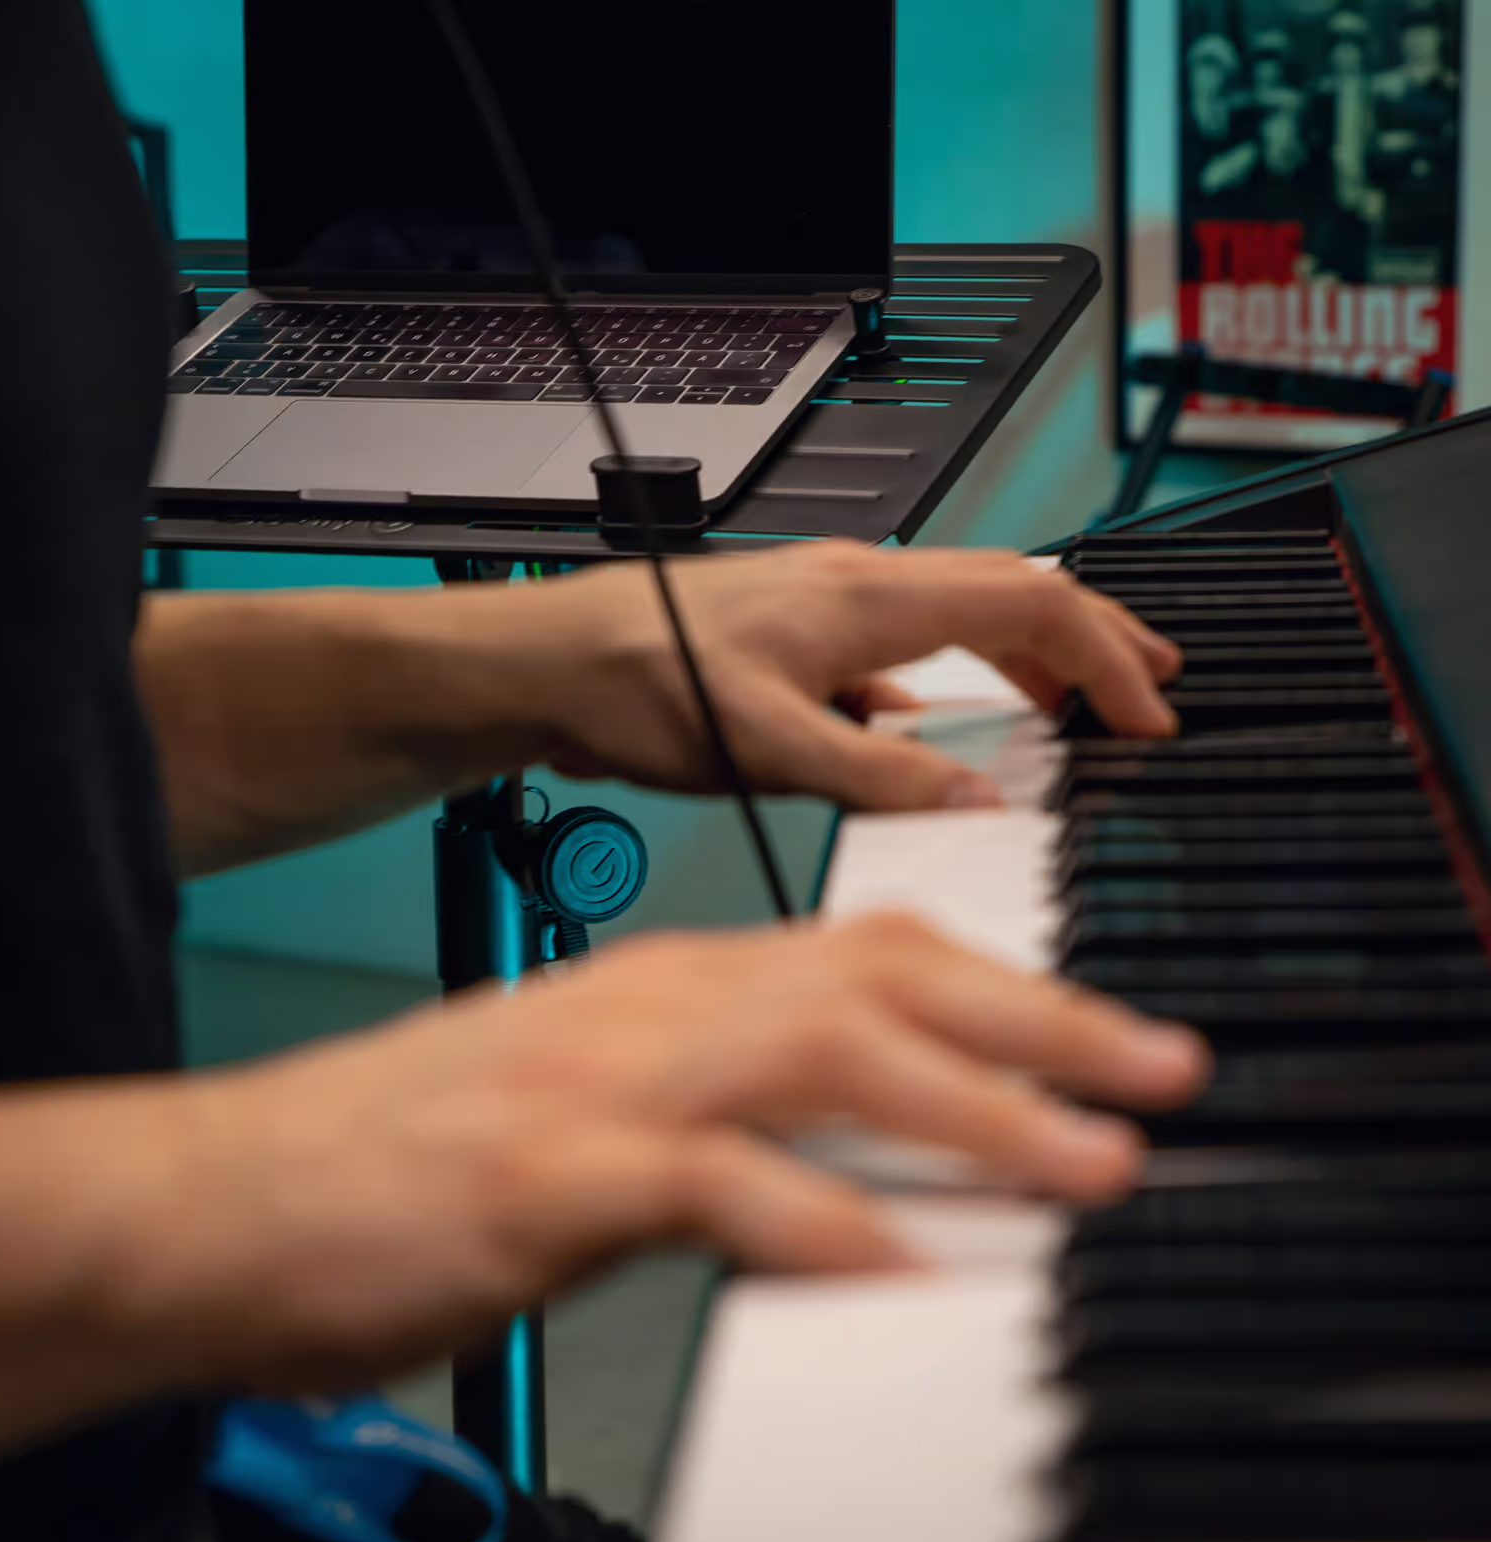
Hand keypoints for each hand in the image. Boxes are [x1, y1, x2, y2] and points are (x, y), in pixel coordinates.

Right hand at [132, 914, 1205, 1391]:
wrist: (225, 1192)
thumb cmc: (399, 1153)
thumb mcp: (586, 1101)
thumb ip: (716, 1108)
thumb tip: (840, 1153)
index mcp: (662, 987)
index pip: (863, 953)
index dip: (1001, 985)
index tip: (1097, 1033)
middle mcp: (646, 1009)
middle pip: (875, 979)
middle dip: (1035, 1021)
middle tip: (1152, 1071)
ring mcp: (596, 1084)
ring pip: (821, 1056)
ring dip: (968, 1108)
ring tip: (1080, 1163)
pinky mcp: (541, 1176)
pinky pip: (711, 1186)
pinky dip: (819, 1220)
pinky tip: (900, 1266)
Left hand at [515, 542, 1180, 810]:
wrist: (548, 664)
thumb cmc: (634, 679)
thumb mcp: (765, 742)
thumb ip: (877, 775)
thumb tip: (978, 798)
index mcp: (870, 598)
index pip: (1033, 603)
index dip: (1107, 655)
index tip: (1148, 714)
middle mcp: (858, 588)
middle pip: (1011, 594)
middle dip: (1090, 638)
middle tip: (1147, 684)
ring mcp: (827, 612)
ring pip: (960, 618)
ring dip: (1026, 658)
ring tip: (1071, 701)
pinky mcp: (794, 644)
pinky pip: (900, 654)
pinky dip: (949, 687)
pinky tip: (939, 730)